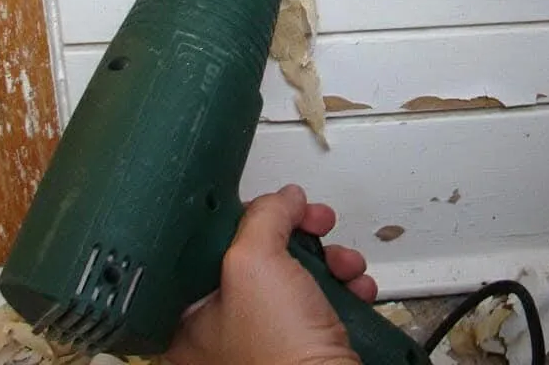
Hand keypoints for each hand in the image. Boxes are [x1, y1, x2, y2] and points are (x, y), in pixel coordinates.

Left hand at [166, 185, 375, 364]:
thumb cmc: (279, 356)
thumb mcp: (255, 264)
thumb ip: (264, 218)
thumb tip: (283, 199)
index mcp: (193, 319)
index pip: (213, 246)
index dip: (246, 219)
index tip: (271, 206)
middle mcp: (227, 332)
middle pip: (263, 255)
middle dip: (299, 233)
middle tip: (315, 221)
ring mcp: (269, 340)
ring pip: (298, 274)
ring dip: (330, 257)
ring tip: (344, 262)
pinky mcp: (306, 345)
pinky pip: (323, 298)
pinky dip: (344, 284)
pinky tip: (355, 285)